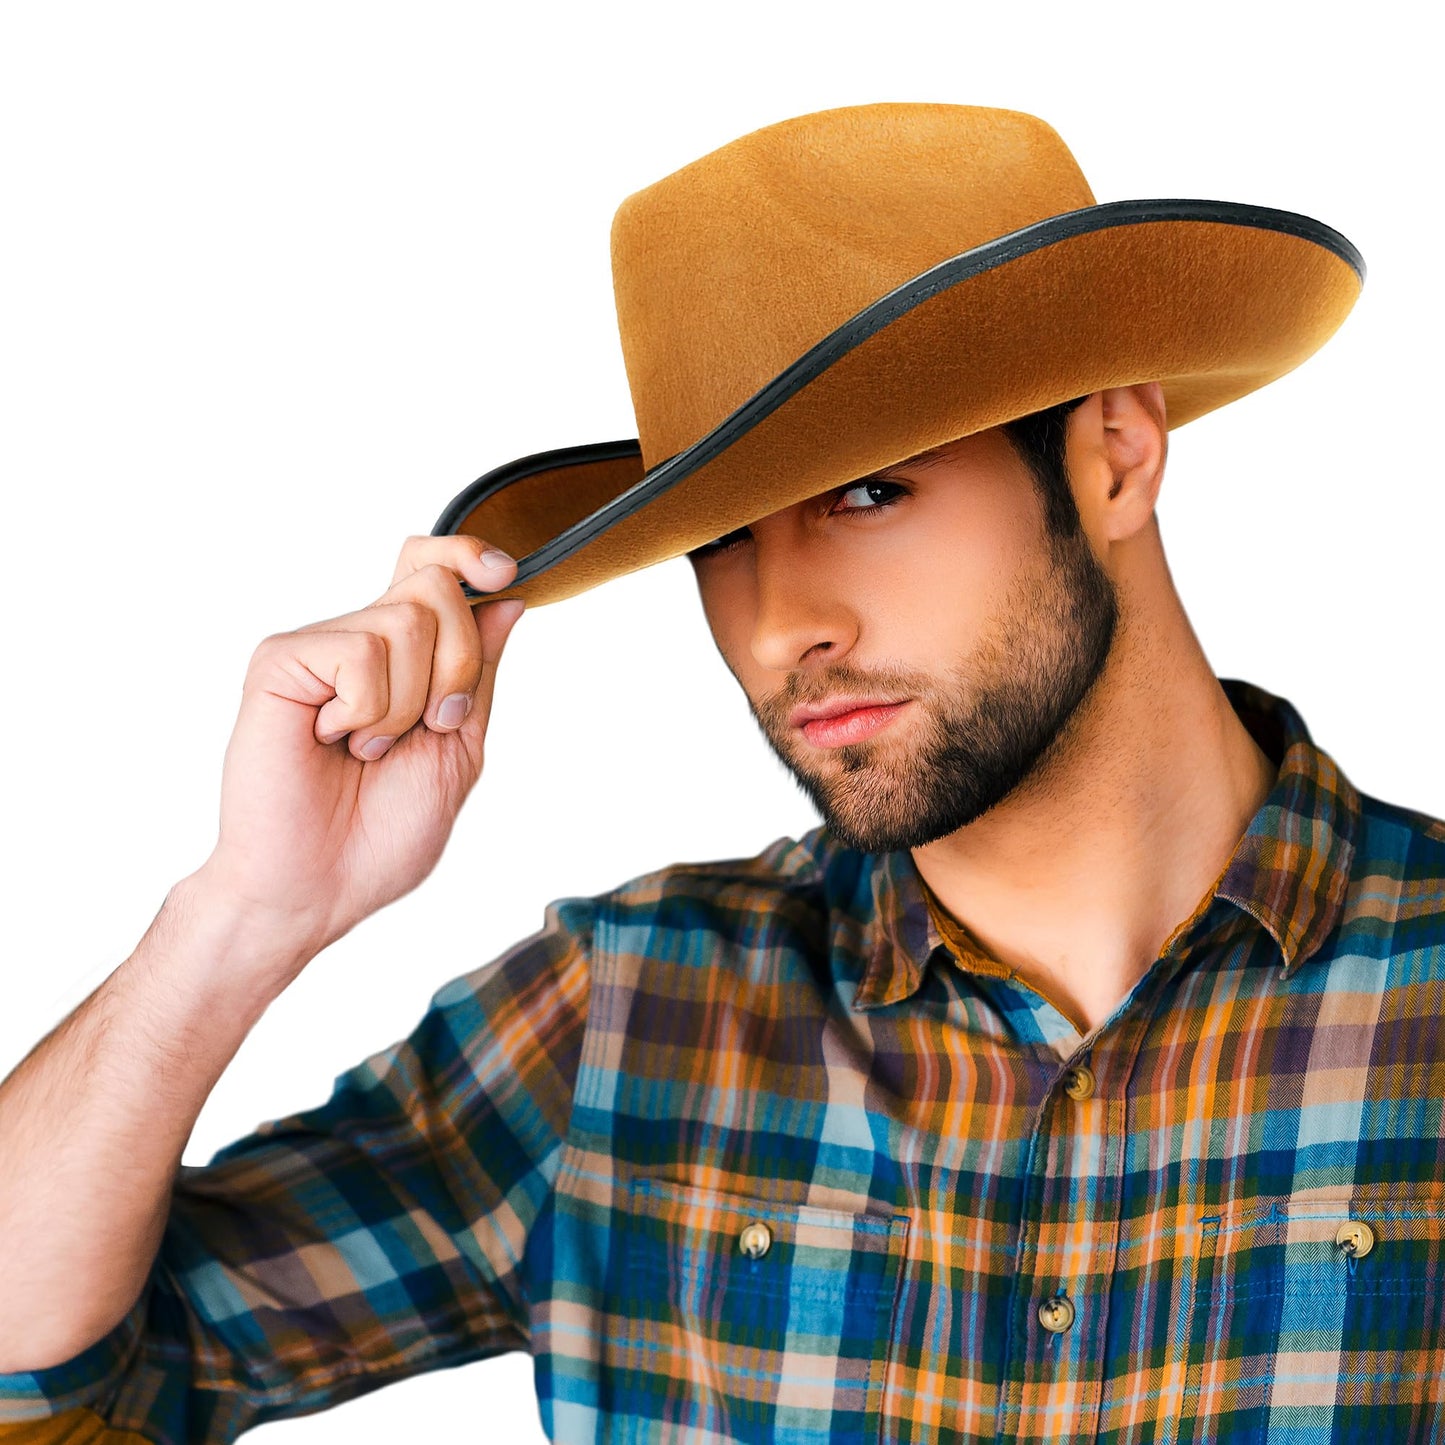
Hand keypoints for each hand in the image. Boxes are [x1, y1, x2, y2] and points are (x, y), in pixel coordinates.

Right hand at [187, 536, 523, 965]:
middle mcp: (360, 641)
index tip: (504, 572)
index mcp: (404, 659)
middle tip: (424, 727)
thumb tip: (507, 601)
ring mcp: (319, 647)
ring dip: (407, 705)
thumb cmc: (380, 833)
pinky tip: (332, 741)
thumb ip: (480, 674)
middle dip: (456, 667)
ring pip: (406, 621)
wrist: (320, 886)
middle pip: (434, 587)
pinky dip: (367, 712)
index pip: (432, 569)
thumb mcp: (459, 748)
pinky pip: (361, 653)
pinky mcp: (280, 660)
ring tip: (367, 748)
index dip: (468, 556)